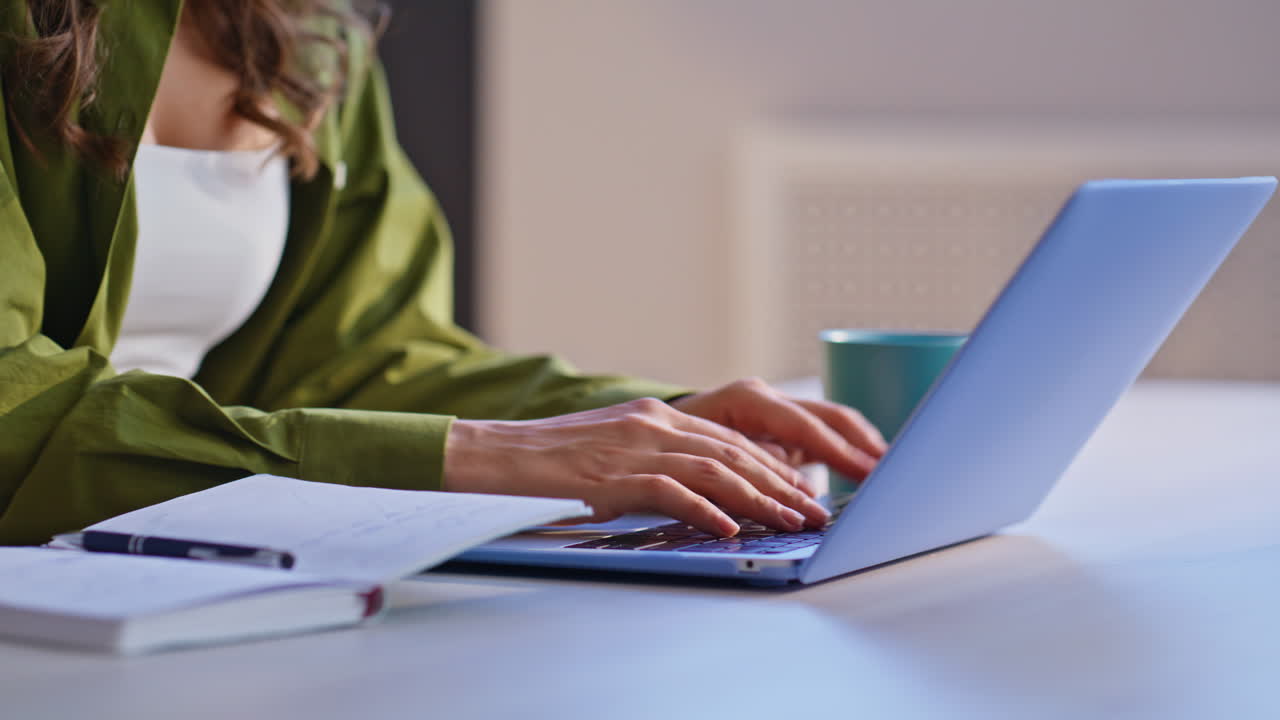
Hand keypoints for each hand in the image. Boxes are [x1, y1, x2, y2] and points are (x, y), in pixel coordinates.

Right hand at [443, 396, 832, 536]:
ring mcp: (634, 443)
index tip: (803, 491)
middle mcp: (653, 421)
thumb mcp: (612, 449)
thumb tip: (699, 494)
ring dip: (758, 498)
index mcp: (656, 414)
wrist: (496, 449)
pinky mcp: (612, 470)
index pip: (729, 440)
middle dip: (780, 483)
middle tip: (815, 511)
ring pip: (713, 468)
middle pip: (733, 451)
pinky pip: (670, 489)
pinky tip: (729, 527)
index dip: (772, 466)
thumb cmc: (550, 458)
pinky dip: (704, 509)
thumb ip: (656, 460)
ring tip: (790, 522)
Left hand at [670, 378, 886, 488]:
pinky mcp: (778, 428)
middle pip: (828, 417)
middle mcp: (764, 398)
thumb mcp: (698, 461)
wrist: (647, 437)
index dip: (838, 451)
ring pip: (830, 423)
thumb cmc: (669, 450)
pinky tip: (866, 470)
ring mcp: (773, 410)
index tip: (869, 471)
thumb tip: (788, 490)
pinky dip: (845, 450)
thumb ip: (744, 468)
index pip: (804, 426)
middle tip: (892, 473)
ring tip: (889, 472)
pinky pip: (821, 434)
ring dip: (860, 446)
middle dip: (861, 444)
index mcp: (746, 400)